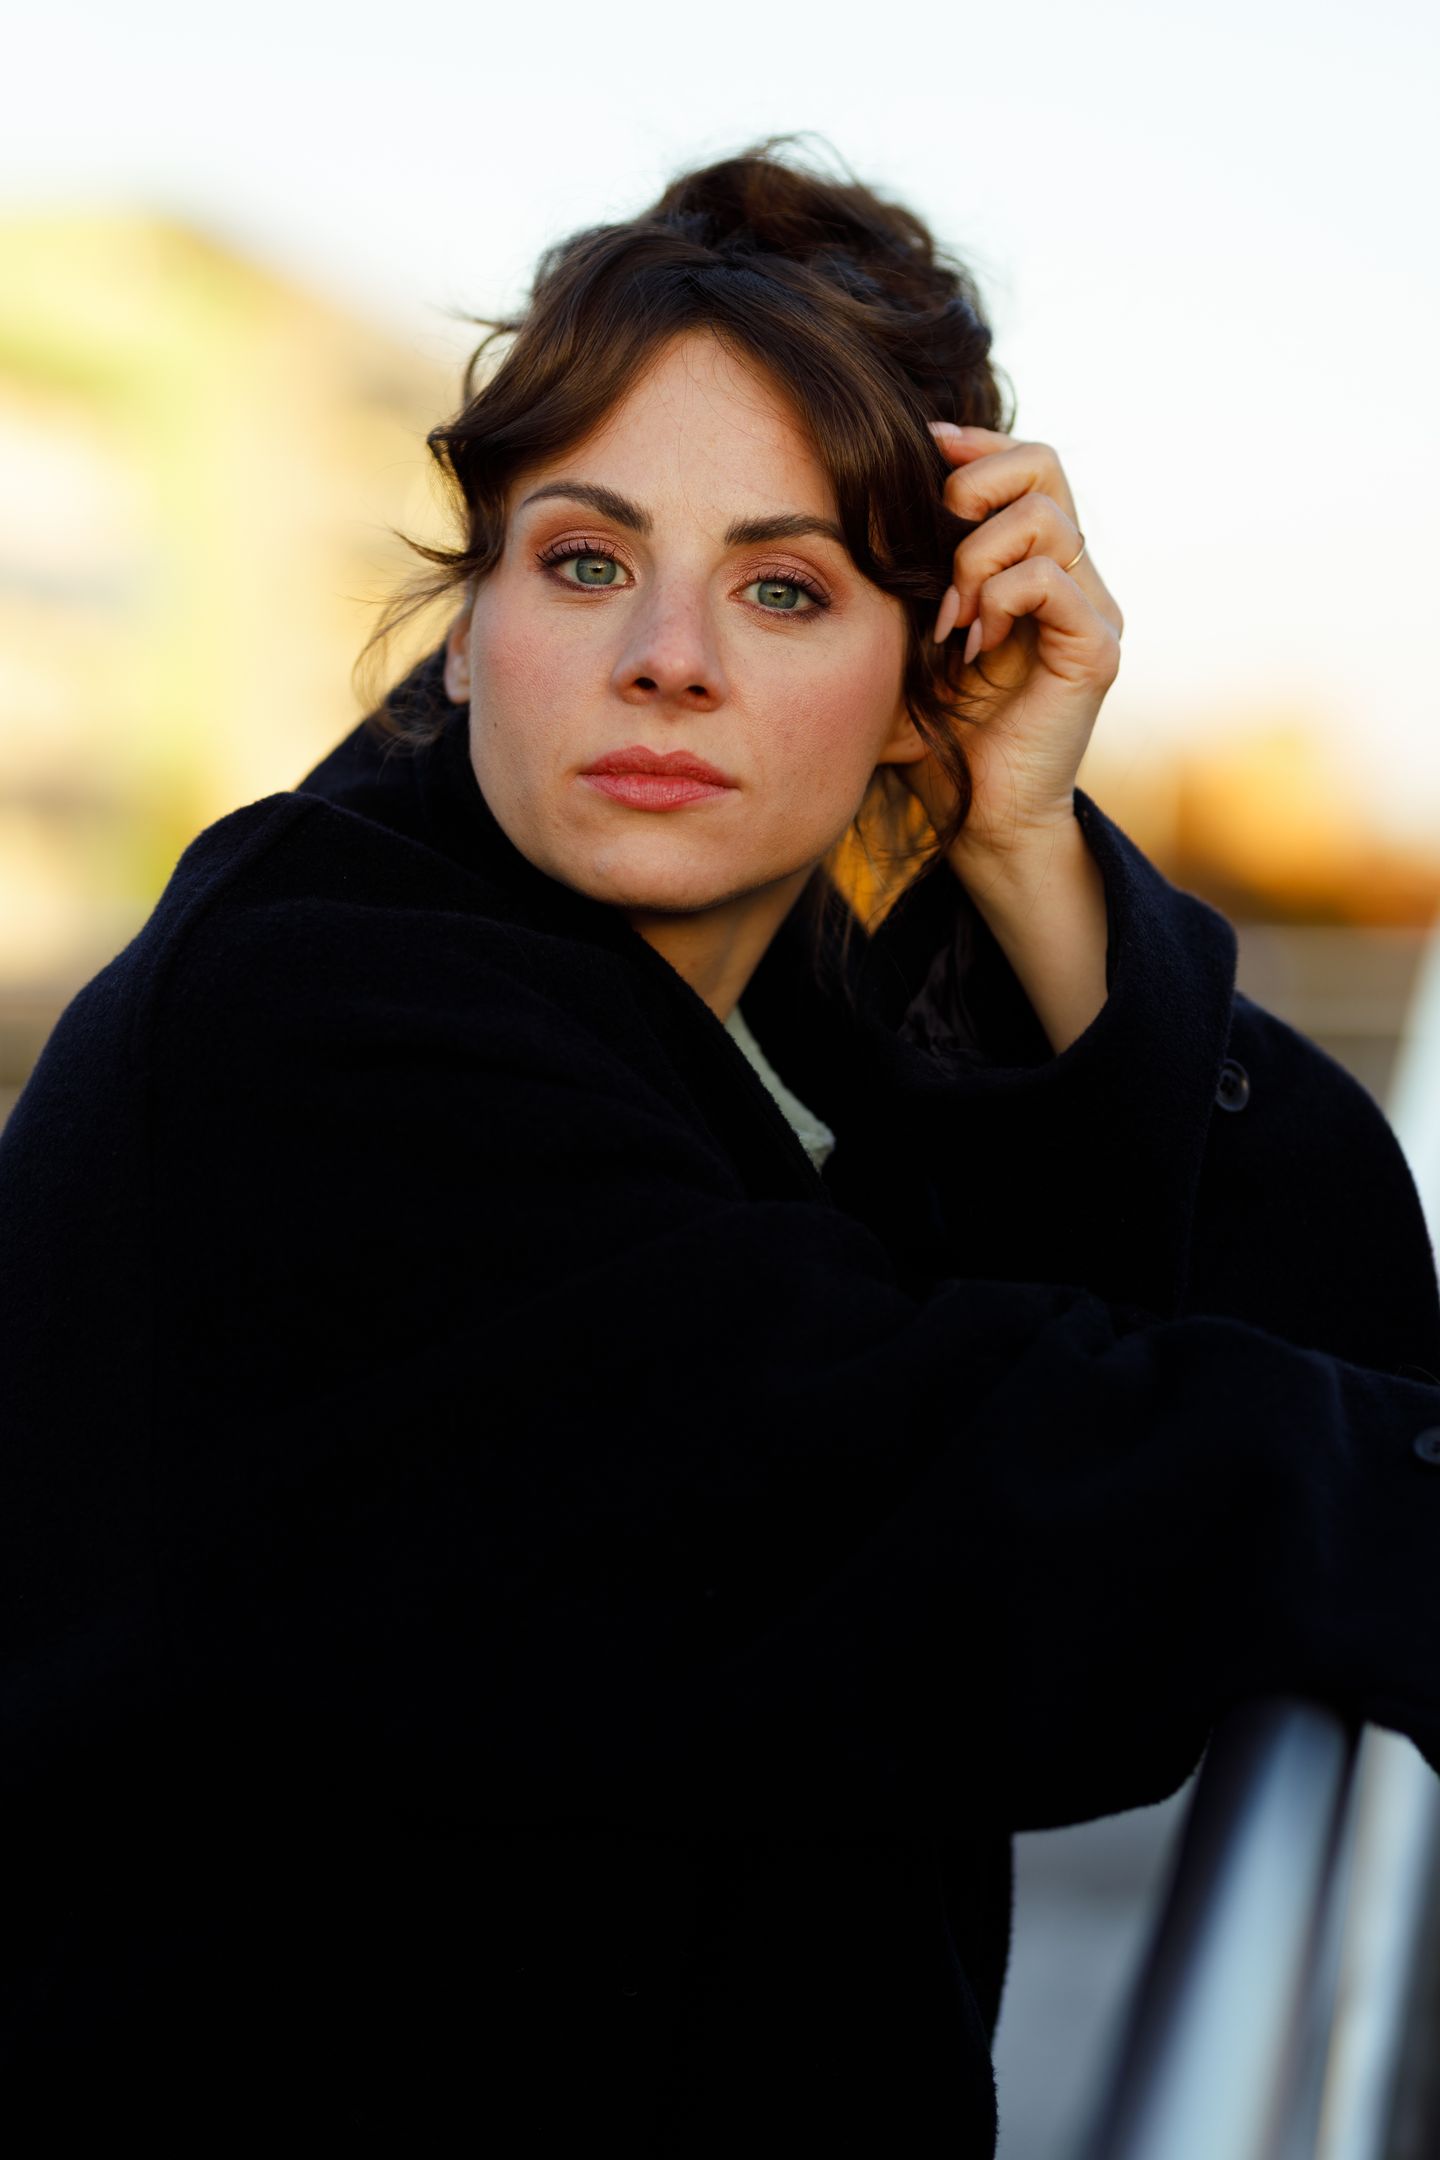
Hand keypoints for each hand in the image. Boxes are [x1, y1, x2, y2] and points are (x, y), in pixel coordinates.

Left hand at [902, 423, 1124, 861]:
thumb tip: (881, 487)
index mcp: (1035, 561)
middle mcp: (1074, 576)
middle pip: (1043, 465)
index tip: (919, 450)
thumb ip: (914, 565)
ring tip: (952, 620)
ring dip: (976, 559)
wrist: (974, 813)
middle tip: (937, 543)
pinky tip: (973, 646)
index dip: (974, 446)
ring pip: (1043, 518)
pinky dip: (998, 600)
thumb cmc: (936, 726)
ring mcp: (1092, 609)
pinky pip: (1048, 580)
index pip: (1025, 462)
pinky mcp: (1094, 648)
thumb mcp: (911, 627)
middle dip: (974, 488)